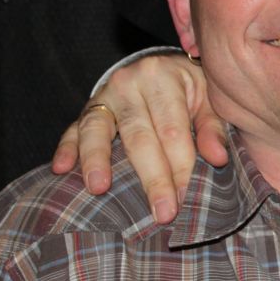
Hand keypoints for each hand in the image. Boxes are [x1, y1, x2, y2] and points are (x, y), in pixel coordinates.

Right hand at [51, 52, 226, 222]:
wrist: (162, 67)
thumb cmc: (191, 88)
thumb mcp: (209, 98)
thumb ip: (213, 127)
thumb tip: (218, 158)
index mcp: (164, 76)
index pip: (172, 130)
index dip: (180, 166)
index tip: (185, 199)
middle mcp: (130, 82)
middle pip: (139, 136)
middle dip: (152, 177)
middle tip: (162, 213)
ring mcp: (104, 94)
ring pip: (98, 130)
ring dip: (97, 160)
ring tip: (99, 188)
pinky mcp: (88, 108)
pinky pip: (73, 129)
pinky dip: (66, 148)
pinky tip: (60, 169)